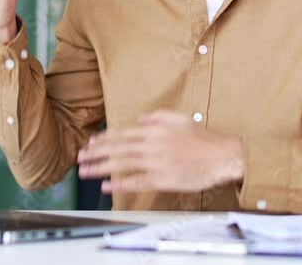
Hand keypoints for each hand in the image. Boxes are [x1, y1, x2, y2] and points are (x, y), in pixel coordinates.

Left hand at [77, 110, 244, 193]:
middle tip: (80, 157)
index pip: (122, 133)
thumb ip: (158, 116)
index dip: (104, 139)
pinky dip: (119, 183)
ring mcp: (156, 162)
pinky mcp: (162, 179)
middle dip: (95, 153)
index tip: (90, 143)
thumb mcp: (180, 119)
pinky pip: (136, 181)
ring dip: (100, 168)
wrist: (221, 157)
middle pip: (117, 148)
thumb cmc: (203, 139)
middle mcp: (151, 145)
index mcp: (154, 130)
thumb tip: (141, 118)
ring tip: (85, 171)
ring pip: (121, 164)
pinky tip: (105, 186)